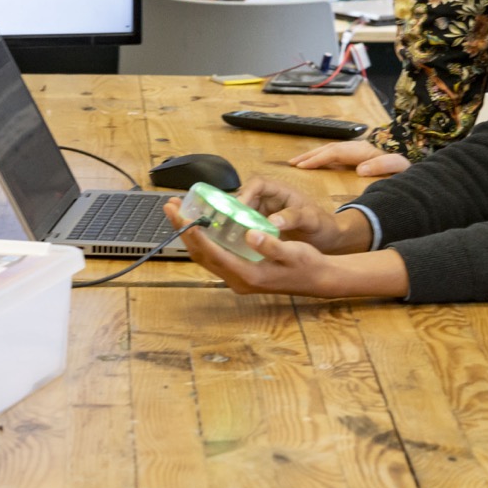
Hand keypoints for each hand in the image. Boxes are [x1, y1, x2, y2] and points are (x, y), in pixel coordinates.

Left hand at [163, 198, 407, 298]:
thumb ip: (271, 245)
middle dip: (183, 230)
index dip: (195, 233)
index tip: (181, 217)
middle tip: (170, 207)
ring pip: (205, 256)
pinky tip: (199, 226)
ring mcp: (237, 278)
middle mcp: (237, 279)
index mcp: (248, 275)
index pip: (213, 252)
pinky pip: (214, 256)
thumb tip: (251, 233)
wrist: (318, 279)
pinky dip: (202, 239)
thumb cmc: (307, 264)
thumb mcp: (292, 252)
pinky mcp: (240, 273)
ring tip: (178, 212)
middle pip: (202, 254)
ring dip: (190, 234)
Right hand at [230, 176, 361, 252]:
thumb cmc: (322, 225)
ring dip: (232, 221)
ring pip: (241, 212)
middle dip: (233, 209)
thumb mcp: (311, 220)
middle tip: (224, 226)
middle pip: (244, 198)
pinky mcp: (260, 226)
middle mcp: (269, 199)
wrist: (329, 240)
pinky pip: (244, 225)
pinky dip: (237, 233)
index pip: (257, 184)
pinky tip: (232, 245)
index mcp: (281, 191)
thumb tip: (272, 221)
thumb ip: (294, 218)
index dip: (246, 193)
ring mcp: (263, 213)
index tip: (239, 209)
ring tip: (224, 236)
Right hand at [292, 140, 411, 176]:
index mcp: (367, 152)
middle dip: (311, 155)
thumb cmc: (408, 172)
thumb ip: (383, 166)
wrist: (419, 171)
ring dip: (315, 155)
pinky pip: (339, 157)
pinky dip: (325, 159)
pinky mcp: (363, 159)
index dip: (318, 158)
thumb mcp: (400, 168)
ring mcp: (362, 154)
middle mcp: (362, 150)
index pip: (336, 152)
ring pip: (333, 150)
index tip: (302, 167)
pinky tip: (318, 166)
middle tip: (292, 163)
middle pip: (331, 148)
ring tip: (299, 162)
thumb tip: (360, 168)